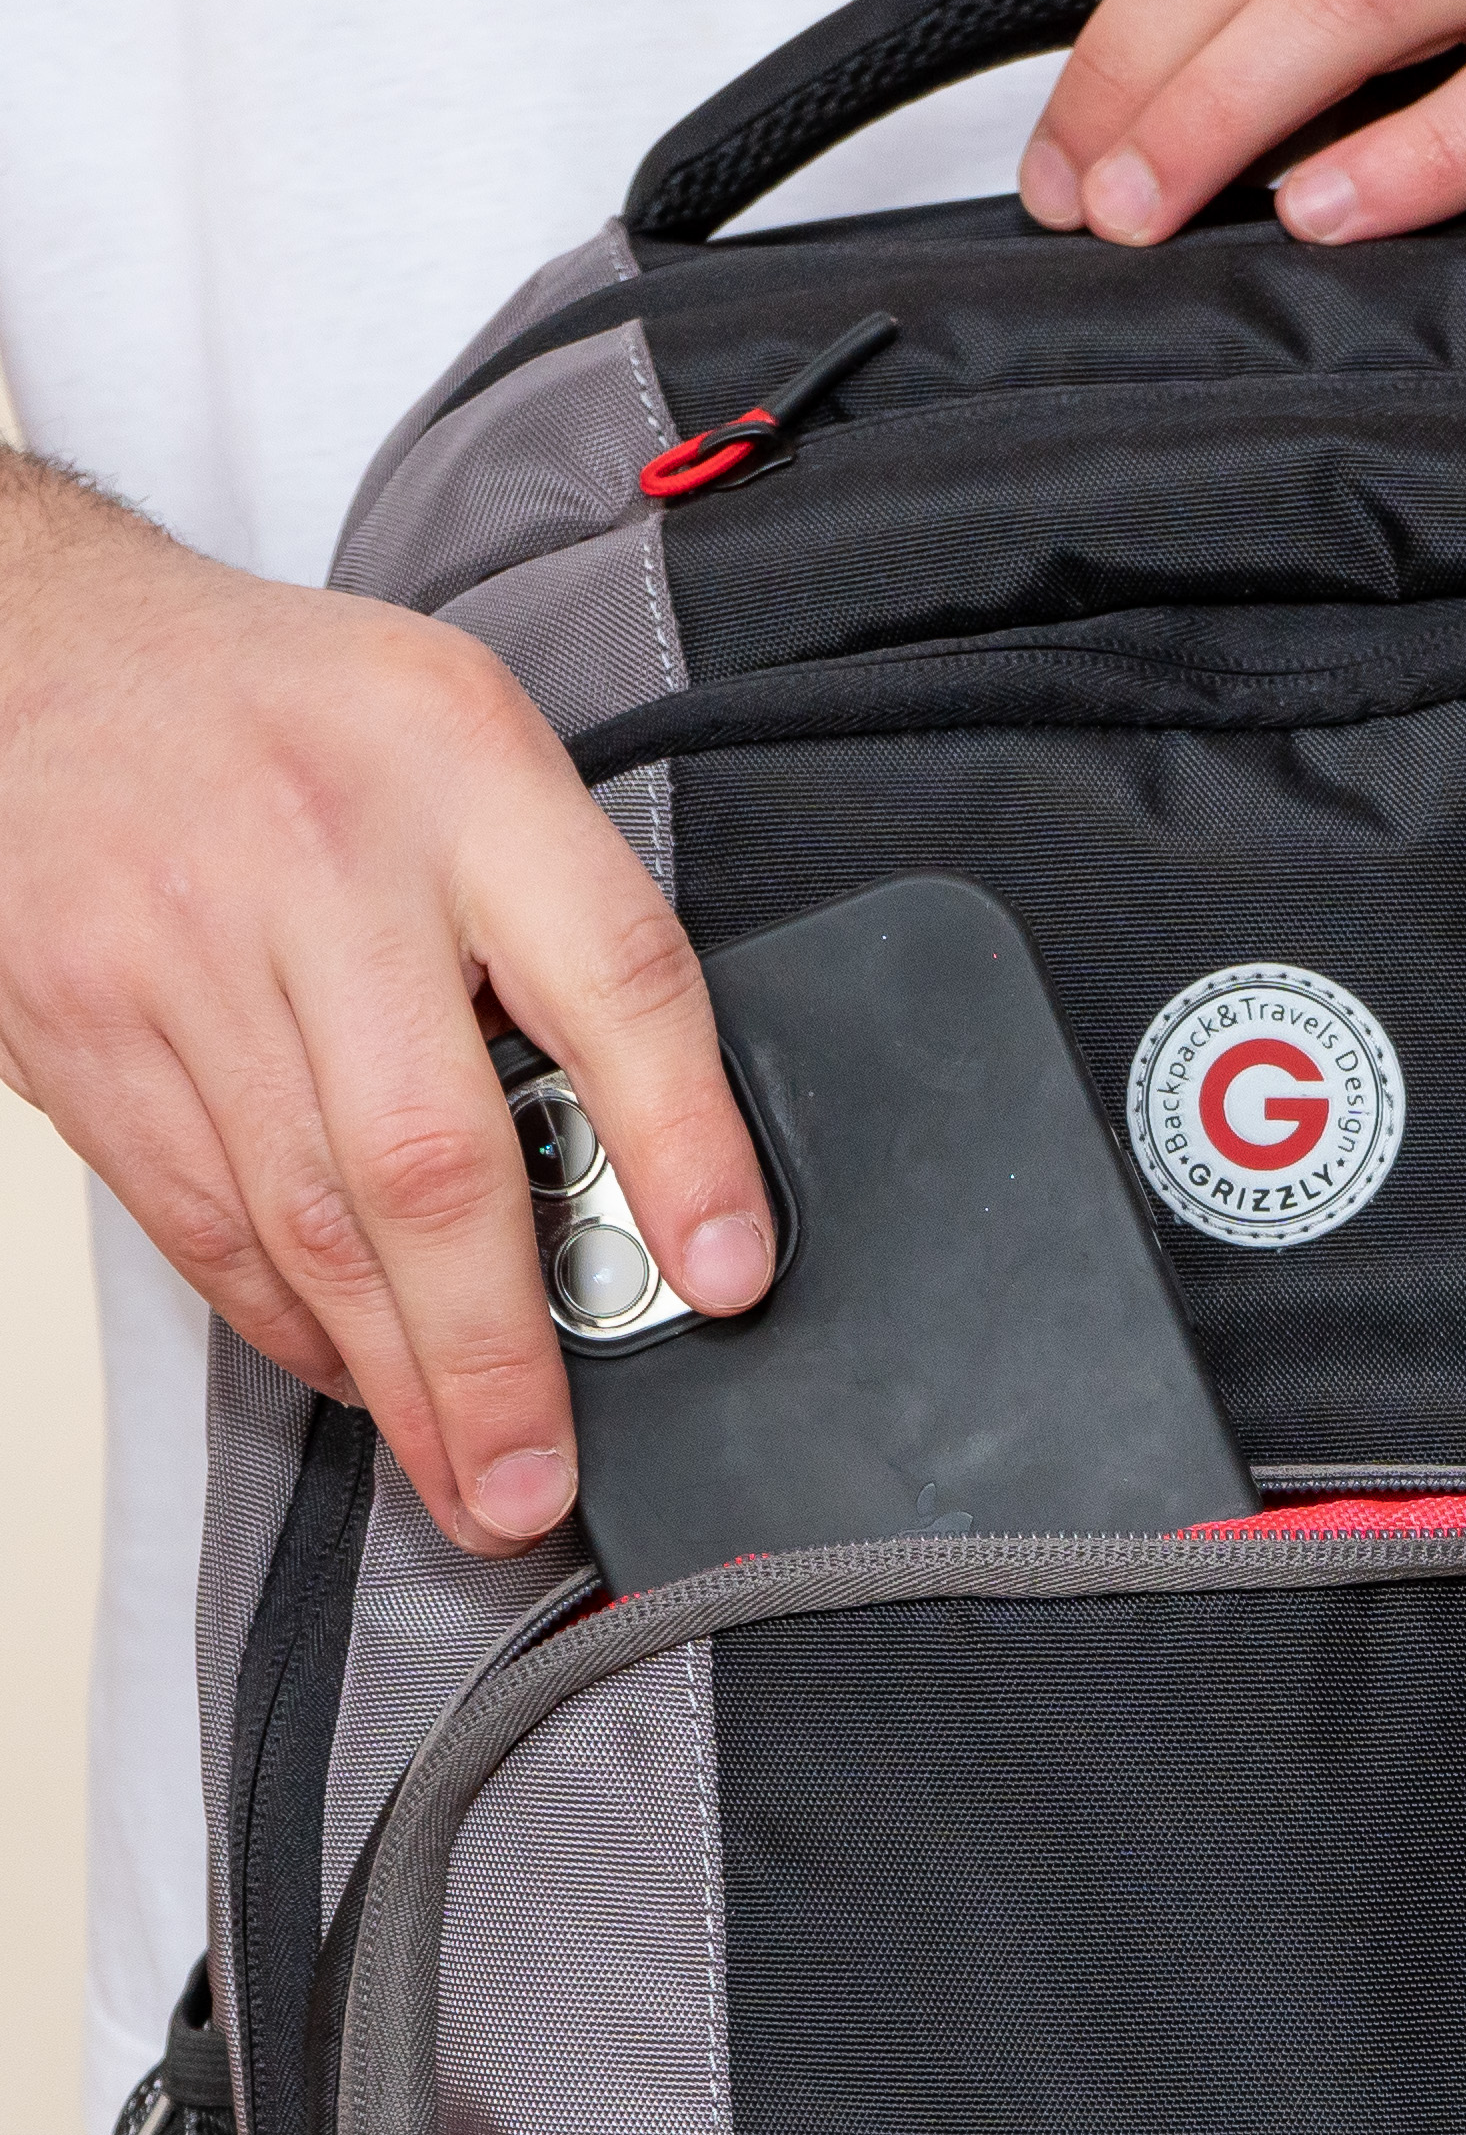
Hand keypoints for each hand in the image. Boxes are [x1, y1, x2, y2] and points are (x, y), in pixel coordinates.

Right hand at [0, 457, 775, 1551]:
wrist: (28, 648)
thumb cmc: (284, 718)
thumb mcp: (460, 744)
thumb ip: (557, 918)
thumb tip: (656, 1161)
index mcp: (457, 766)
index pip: (614, 977)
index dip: (686, 1146)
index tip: (726, 1280)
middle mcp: (320, 863)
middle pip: (429, 1158)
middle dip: (496, 1356)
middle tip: (542, 1486)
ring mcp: (185, 953)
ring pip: (308, 1223)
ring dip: (399, 1383)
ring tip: (468, 1483)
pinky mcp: (84, 1030)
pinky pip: (206, 1224)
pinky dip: (290, 1327)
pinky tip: (356, 1380)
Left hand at [1017, 0, 1465, 264]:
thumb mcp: (1458, 33)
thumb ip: (1335, 58)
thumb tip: (1162, 153)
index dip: (1129, 33)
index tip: (1058, 155)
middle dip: (1153, 74)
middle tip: (1083, 196)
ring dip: (1237, 107)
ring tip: (1153, 205)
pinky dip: (1419, 152)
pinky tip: (1327, 210)